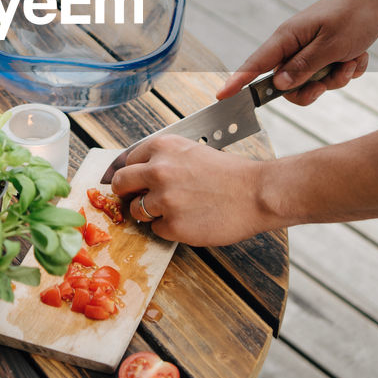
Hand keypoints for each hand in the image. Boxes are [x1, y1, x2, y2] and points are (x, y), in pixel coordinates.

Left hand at [111, 135, 269, 245]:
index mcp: (163, 147)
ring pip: (136, 210)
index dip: (130, 172)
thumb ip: (166, 158)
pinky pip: (156, 230)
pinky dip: (167, 229)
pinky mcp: (172, 225)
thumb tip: (142, 172)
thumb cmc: (231, 173)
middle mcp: (158, 170)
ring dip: (148, 213)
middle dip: (124, 192)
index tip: (132, 181)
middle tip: (132, 198)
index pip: (128, 160)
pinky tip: (187, 221)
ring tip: (172, 210)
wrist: (256, 193)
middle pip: (121, 183)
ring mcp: (164, 199)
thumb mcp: (193, 151)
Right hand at [216, 0, 377, 106]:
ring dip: (335, 77)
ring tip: (351, 59)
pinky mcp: (324, 53)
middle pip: (288, 84)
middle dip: (315, 87)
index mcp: (287, 38)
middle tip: (335, 76)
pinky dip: (345, 69)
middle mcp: (293, 45)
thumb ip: (304, 67)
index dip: (238, 81)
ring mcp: (308, 49)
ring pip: (312, 82)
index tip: (222, 96)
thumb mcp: (330, 46)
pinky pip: (329, 76)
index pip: (255, 64)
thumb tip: (279, 84)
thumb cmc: (354, 16)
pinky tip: (356, 55)